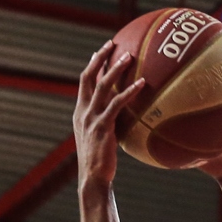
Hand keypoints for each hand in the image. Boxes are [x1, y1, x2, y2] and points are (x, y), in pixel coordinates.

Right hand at [75, 41, 145, 194]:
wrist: (92, 178)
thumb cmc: (101, 162)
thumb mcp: (101, 138)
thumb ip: (109, 123)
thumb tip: (127, 117)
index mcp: (80, 112)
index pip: (85, 82)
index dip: (93, 65)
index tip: (102, 51)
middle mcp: (82, 111)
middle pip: (89, 77)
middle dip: (100, 58)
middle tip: (113, 43)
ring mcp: (91, 118)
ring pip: (102, 86)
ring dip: (116, 69)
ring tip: (130, 56)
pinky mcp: (102, 127)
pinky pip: (117, 105)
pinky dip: (128, 93)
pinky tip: (141, 85)